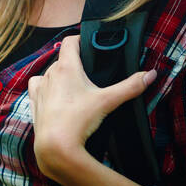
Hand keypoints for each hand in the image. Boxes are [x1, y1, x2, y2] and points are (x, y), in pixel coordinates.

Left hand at [28, 34, 156, 180]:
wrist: (56, 146)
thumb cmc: (78, 120)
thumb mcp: (108, 101)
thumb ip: (130, 87)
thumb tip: (150, 75)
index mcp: (66, 67)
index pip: (70, 41)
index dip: (80, 39)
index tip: (89, 43)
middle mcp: (49, 74)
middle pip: (62, 59)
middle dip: (75, 62)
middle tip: (90, 71)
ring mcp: (40, 88)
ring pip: (49, 73)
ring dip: (59, 75)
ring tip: (74, 85)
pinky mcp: (35, 103)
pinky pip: (37, 87)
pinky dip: (45, 88)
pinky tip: (54, 95)